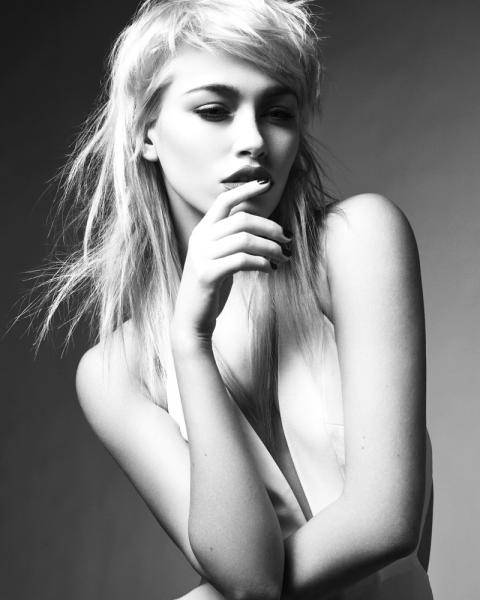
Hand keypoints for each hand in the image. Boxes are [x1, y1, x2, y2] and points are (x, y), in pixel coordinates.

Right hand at [171, 179, 291, 340]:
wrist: (192, 318)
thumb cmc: (212, 286)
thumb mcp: (219, 257)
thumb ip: (232, 239)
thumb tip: (264, 225)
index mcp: (203, 231)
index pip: (224, 201)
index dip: (245, 190)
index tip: (267, 183)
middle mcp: (200, 239)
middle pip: (241, 220)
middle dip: (270, 227)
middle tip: (287, 239)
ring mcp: (202, 256)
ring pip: (244, 240)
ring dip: (270, 247)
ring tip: (284, 257)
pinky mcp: (207, 274)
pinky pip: (241, 261)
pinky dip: (261, 262)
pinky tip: (271, 269)